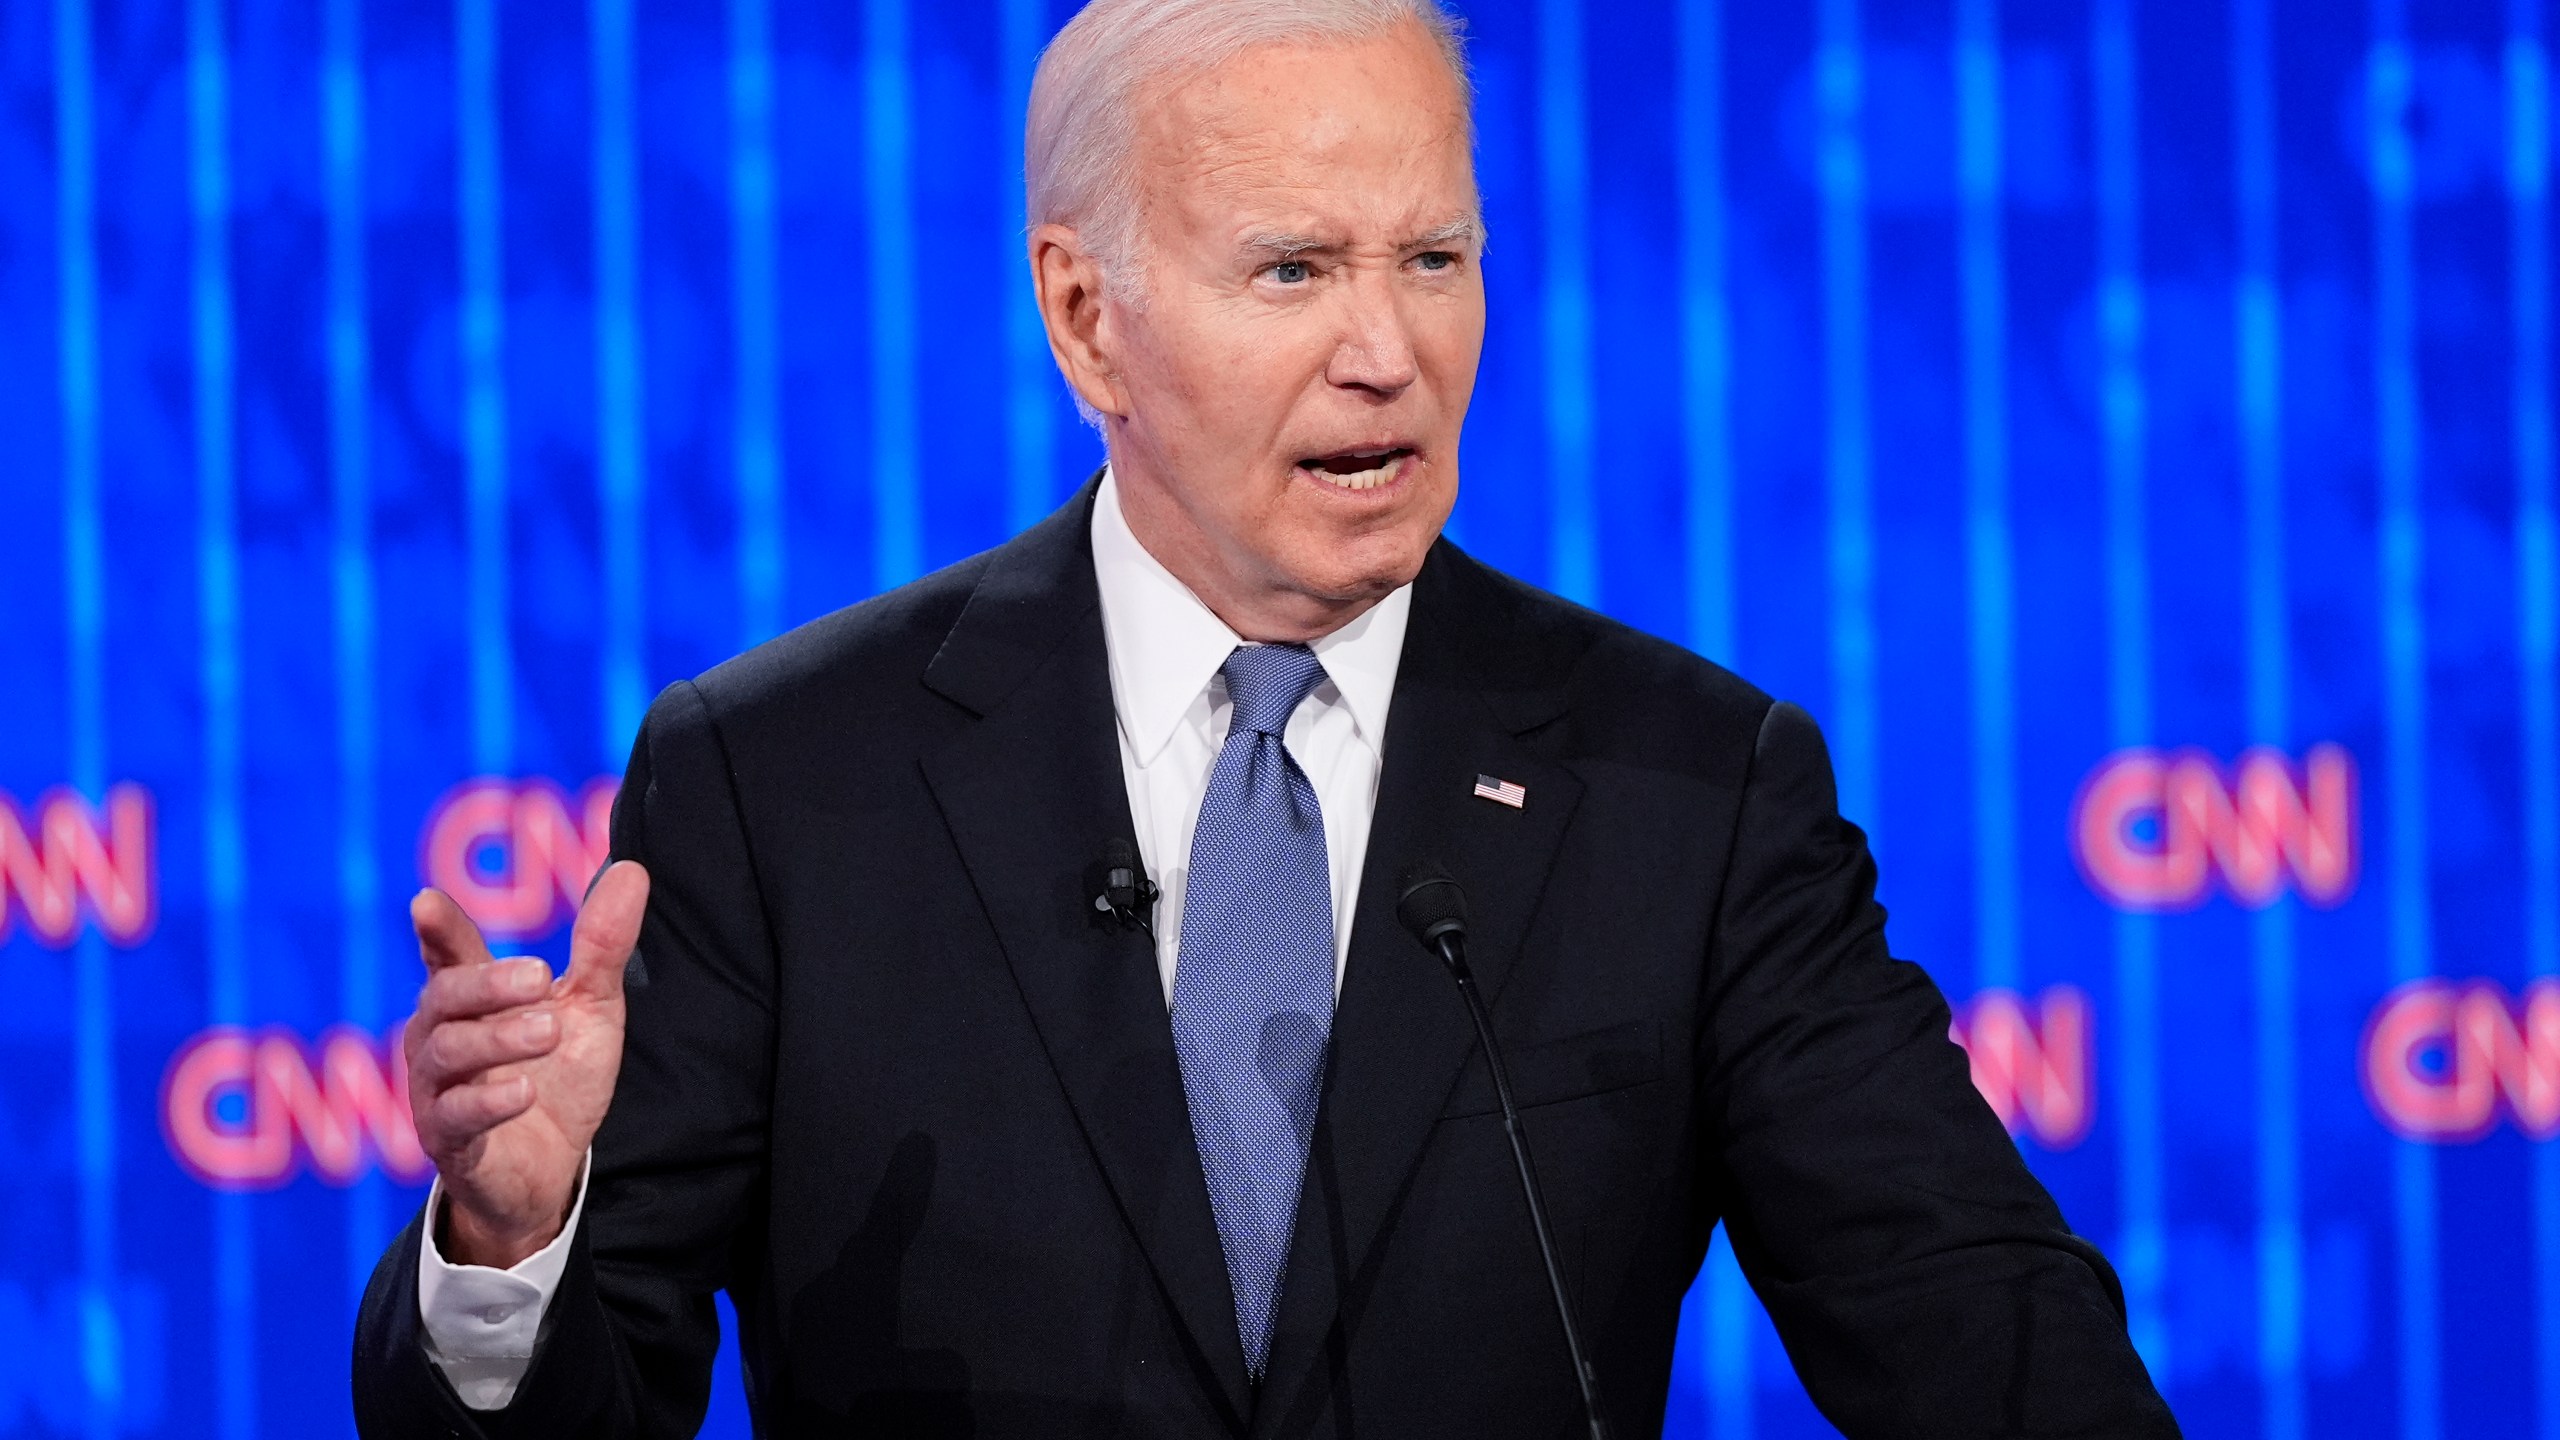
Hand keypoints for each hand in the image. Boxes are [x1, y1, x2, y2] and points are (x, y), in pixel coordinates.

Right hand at [404, 861, 649, 1268]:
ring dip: (497, 1037)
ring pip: (446, 1052)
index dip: (438, 929)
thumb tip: (632, 869)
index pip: (447, 954)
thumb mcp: (590, 1008)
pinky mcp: (448, 1140)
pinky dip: (487, 1101)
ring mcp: (438, 1089)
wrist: (552, 1172)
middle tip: (540, 975)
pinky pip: (453, 1116)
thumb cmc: (558, 1079)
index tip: (427, 904)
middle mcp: (442, 1037)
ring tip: (549, 1030)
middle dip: (487, 982)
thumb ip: (602, 946)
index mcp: (472, 999)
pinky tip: (522, 1091)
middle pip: (444, 996)